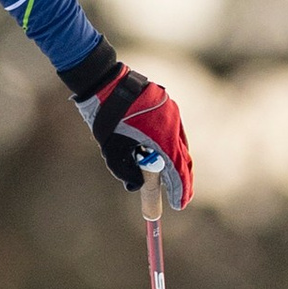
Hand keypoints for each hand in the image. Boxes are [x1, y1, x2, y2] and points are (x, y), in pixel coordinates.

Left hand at [77, 65, 192, 202]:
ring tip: (172, 178)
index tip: (179, 205)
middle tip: (180, 197)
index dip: (180, 190)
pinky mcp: (167, 104)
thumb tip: (136, 184)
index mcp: (163, 139)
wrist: (104, 83)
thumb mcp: (114, 153)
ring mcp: (172, 113)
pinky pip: (173, 130)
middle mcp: (172, 126)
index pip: (177, 171)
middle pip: (183, 159)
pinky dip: (170, 144)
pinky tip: (163, 153)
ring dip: (176, 161)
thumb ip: (127, 172)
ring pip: (179, 144)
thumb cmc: (106, 119)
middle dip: (182, 179)